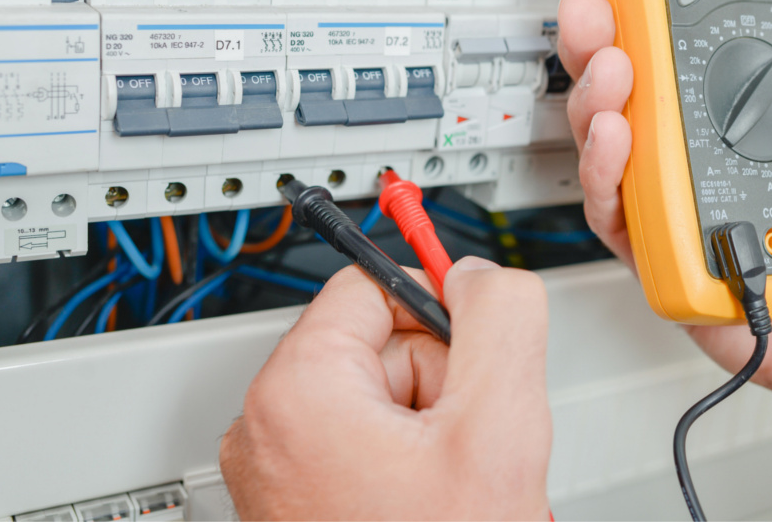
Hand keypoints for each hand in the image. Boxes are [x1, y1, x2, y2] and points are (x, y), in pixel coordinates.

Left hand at [219, 258, 551, 520]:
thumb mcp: (497, 429)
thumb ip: (501, 322)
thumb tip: (485, 274)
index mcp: (296, 393)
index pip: (371, 284)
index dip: (439, 307)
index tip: (474, 341)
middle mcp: (269, 430)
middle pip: (380, 344)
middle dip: (440, 385)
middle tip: (460, 450)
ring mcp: (282, 472)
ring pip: (383, 399)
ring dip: (433, 433)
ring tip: (447, 492)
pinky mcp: (300, 502)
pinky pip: (367, 447)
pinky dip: (411, 467)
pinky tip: (432, 507)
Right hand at [552, 0, 771, 422]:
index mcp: (727, 92)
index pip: (663, 25)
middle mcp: (685, 133)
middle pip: (616, 68)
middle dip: (591, 25)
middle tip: (591, 2)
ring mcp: (665, 183)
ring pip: (600, 127)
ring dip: (593, 89)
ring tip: (612, 65)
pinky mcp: (652, 239)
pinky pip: (609, 200)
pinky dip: (606, 166)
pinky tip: (618, 136)